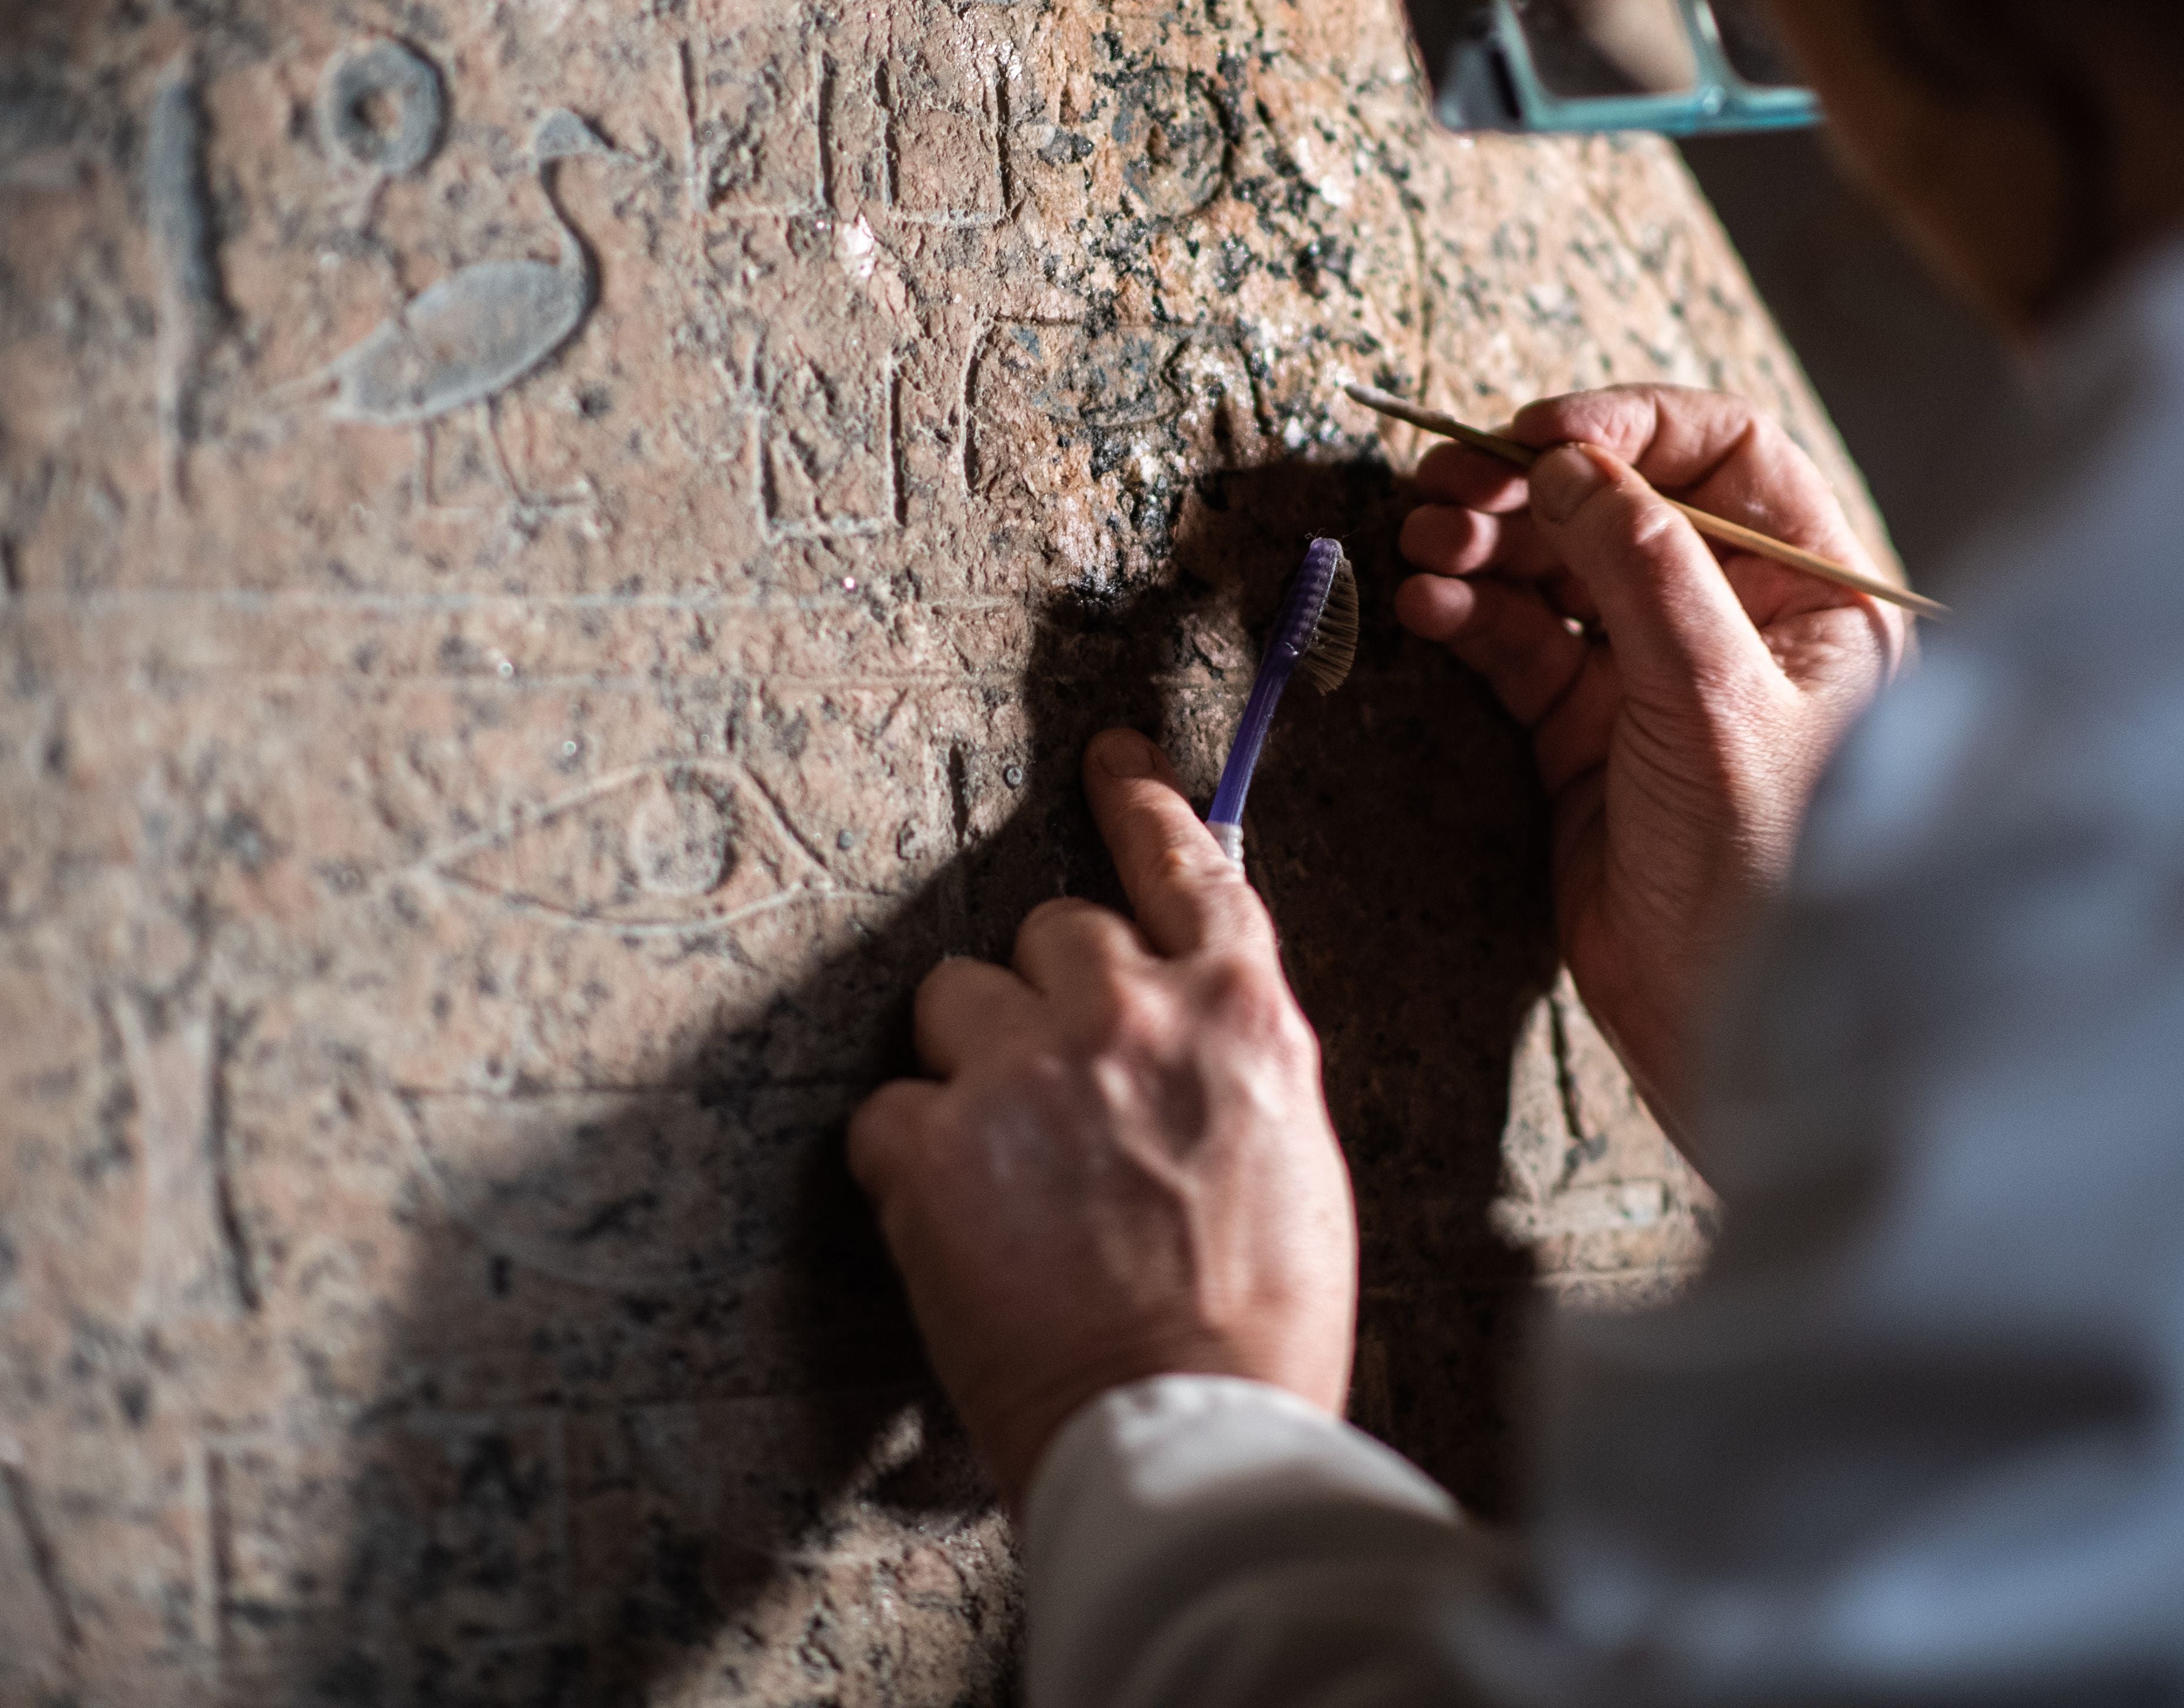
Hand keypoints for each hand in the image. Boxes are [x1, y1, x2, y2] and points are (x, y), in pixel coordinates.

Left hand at [848, 729, 1357, 1503]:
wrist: (1185, 1424)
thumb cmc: (1260, 1322)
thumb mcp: (1294, 1153)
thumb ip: (1232, 1060)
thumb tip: (1191, 1027)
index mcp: (1239, 1012)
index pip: (1185, 863)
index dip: (1138, 801)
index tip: (1107, 758)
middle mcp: (1129, 1015)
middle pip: (1053, 929)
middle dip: (1045, 994)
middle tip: (1055, 1088)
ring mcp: (1023, 1074)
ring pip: (955, 997)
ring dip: (968, 1061)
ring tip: (1002, 1162)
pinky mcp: (933, 1146)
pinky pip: (889, 1110)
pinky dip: (906, 1161)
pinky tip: (953, 1224)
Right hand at [1394, 388, 1906, 1131]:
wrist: (1728, 1025)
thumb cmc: (1768, 871)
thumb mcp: (1717, 699)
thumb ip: (1645, 570)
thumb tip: (1573, 464)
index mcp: (1813, 594)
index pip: (1726, 454)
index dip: (1630, 426)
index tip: (1538, 434)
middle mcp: (1738, 620)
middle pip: (1622, 503)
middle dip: (1528, 486)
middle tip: (1448, 486)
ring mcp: (1656, 677)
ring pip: (1557, 570)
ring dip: (1484, 546)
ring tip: (1424, 544)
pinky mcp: (1588, 735)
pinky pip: (1518, 646)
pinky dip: (1468, 616)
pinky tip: (1427, 606)